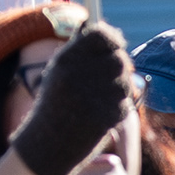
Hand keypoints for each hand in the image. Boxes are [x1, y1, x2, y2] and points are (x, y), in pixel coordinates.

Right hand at [10, 21, 134, 174]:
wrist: (48, 145)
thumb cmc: (54, 105)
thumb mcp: (58, 73)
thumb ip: (79, 50)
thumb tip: (102, 29)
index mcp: (67, 60)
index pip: (102, 34)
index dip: (112, 38)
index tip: (115, 43)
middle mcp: (81, 74)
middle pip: (120, 58)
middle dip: (119, 66)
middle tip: (111, 74)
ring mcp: (97, 96)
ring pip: (126, 82)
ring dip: (119, 89)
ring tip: (100, 99)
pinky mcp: (109, 116)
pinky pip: (126, 105)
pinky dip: (117, 110)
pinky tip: (99, 116)